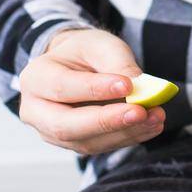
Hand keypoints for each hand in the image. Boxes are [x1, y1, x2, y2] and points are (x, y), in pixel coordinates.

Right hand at [18, 28, 166, 154]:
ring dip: (125, 132)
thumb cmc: (83, 53)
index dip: (94, 90)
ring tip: (155, 117)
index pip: (62, 88)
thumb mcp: (100, 45)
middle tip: (141, 112)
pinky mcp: (74, 144)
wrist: (75, 66)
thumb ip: (118, 63)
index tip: (127, 86)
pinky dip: (128, 137)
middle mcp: (36, 111)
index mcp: (36, 78)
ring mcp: (52, 133)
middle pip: (66, 126)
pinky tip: (151, 125)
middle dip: (107, 122)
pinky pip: (100, 146)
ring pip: (86, 142)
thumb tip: (141, 88)